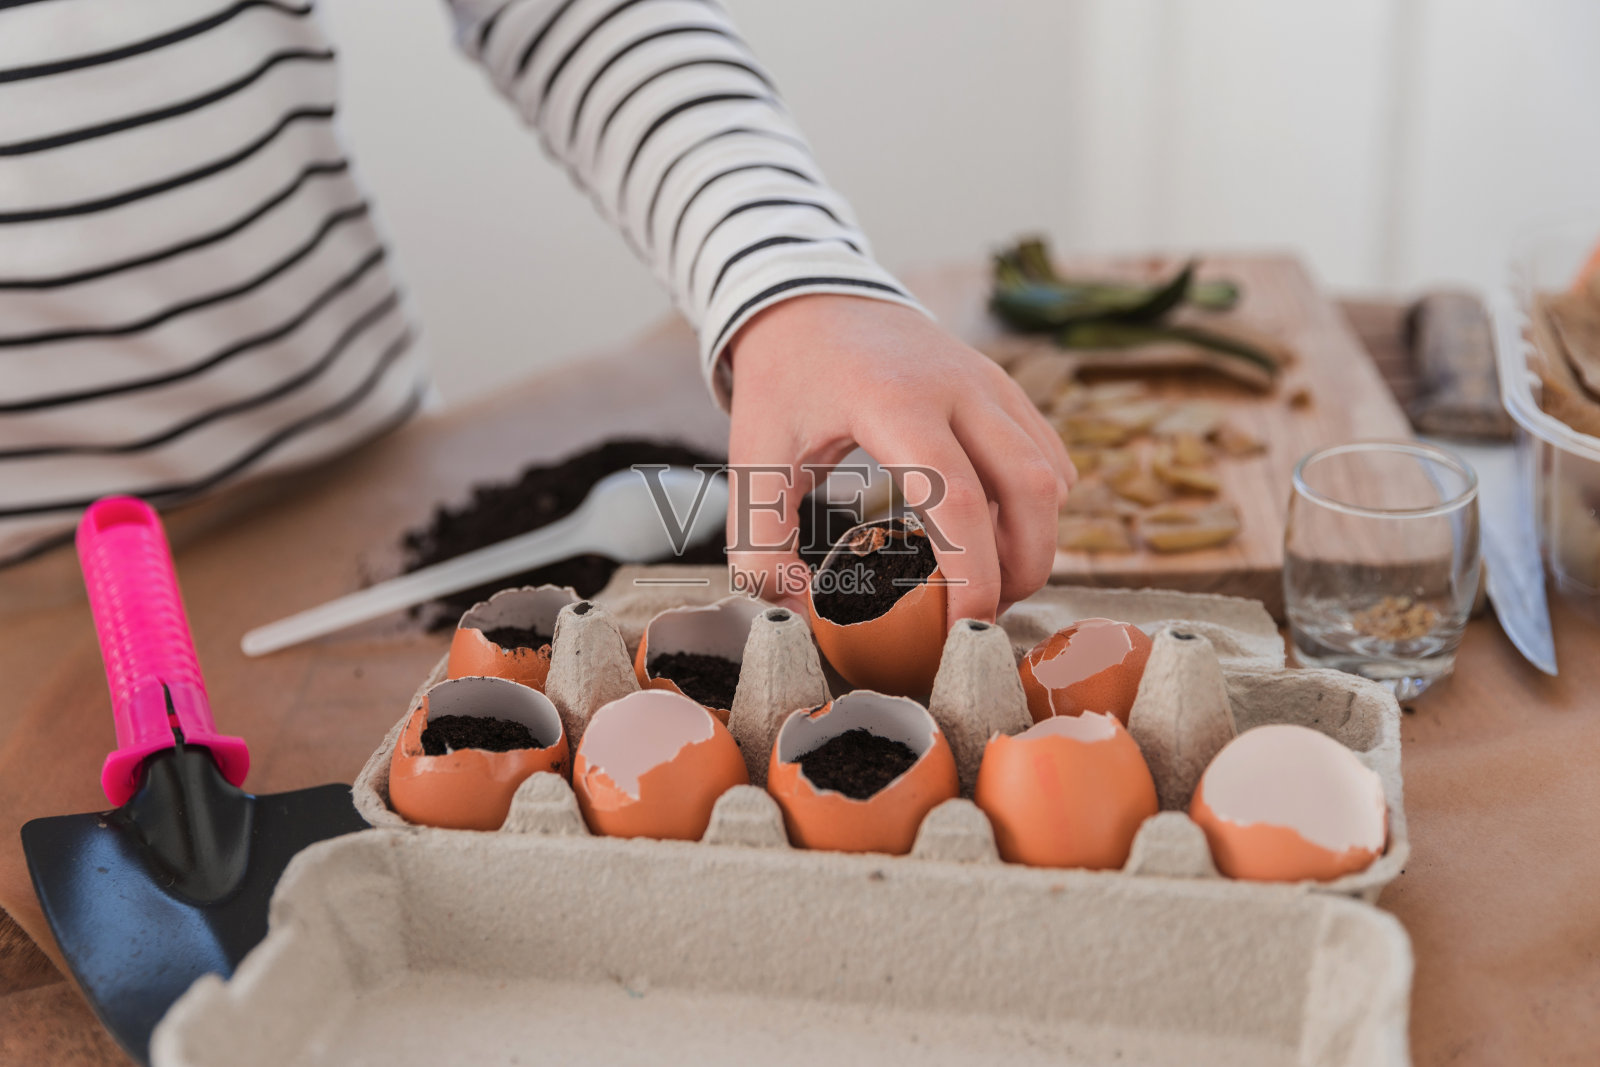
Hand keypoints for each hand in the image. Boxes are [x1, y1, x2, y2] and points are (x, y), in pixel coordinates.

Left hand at [724, 293, 1074, 625]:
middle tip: (983, 617)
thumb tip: (803, 616)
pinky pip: (1046, 453)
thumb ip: (761, 547)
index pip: (960, 502)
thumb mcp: (751, 461)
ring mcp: (989, 381)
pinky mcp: (1003, 385)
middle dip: (1023, 569)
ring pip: (1051, 474)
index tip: (960, 633)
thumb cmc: (780, 382)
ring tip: (988, 581)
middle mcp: (958, 386)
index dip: (973, 580)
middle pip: (1033, 490)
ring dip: (1034, 538)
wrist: (808, 295)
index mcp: (893, 402)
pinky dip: (1035, 505)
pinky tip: (994, 532)